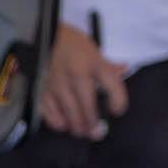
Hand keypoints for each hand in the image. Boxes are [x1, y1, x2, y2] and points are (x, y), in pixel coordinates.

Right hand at [40, 22, 128, 139]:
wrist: (42, 34)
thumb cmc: (70, 42)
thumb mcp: (93, 48)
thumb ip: (107, 64)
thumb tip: (124, 70)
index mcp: (93, 61)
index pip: (111, 83)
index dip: (118, 99)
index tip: (118, 110)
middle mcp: (77, 74)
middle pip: (89, 105)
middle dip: (94, 123)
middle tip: (97, 133)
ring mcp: (58, 84)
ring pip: (70, 113)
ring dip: (78, 126)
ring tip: (82, 131)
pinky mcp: (43, 90)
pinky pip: (51, 113)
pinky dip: (59, 122)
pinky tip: (64, 125)